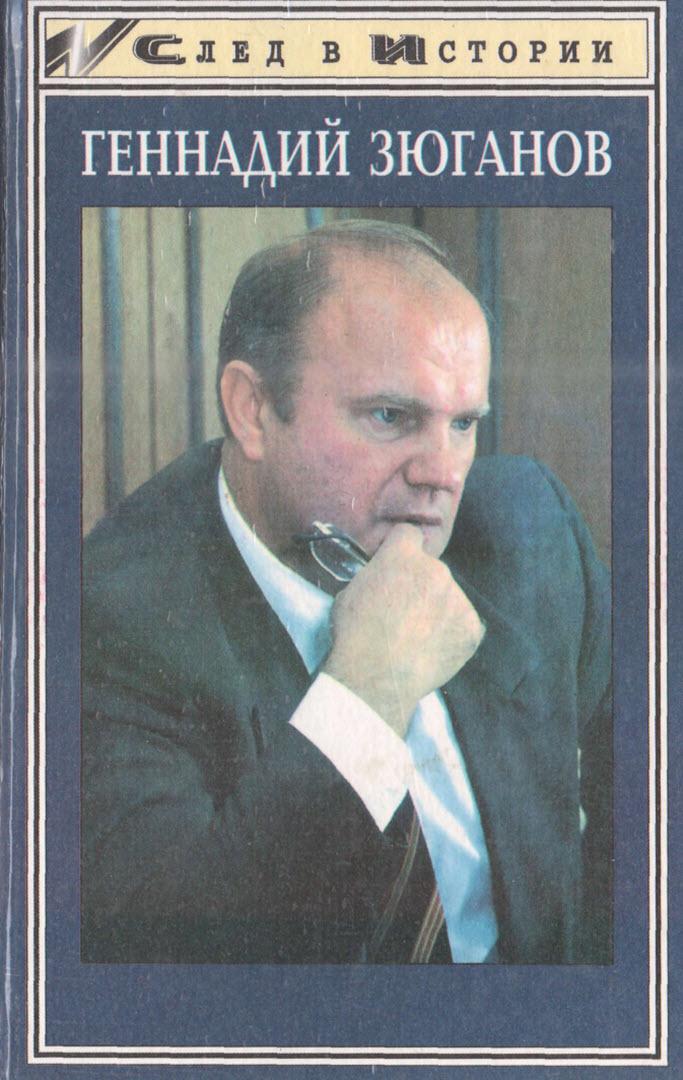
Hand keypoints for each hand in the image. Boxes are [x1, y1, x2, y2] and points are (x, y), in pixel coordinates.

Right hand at [322, 524, 484, 736]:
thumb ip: (376, 576)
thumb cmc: (355, 635)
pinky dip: (452, 635)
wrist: (375, 677)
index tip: (399, 567)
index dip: (402, 550)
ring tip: (416, 639)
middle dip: (421, 586)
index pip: (409, 535)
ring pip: (449, 598)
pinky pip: (464, 625)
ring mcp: (458, 598)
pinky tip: (432, 650)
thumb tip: (384, 579)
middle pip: (432, 570)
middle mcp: (436, 570)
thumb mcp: (350, 592)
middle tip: (404, 614)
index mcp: (403, 554)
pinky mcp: (472, 627)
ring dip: (437, 611)